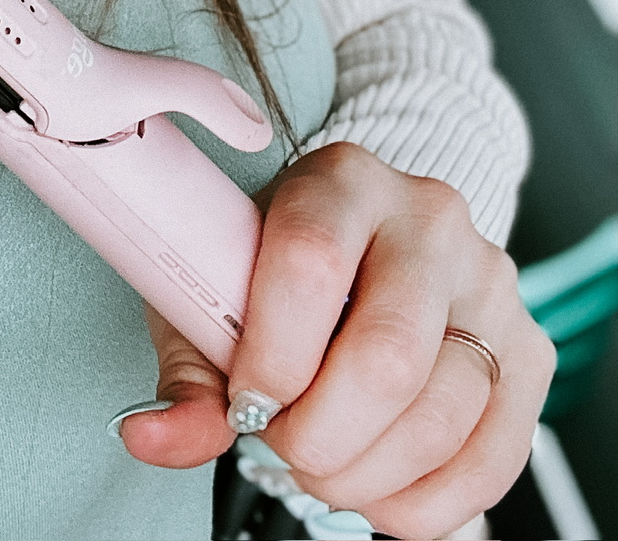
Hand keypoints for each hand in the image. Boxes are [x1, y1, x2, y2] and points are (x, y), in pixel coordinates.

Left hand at [118, 143, 555, 539]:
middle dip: (319, 433)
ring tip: (321, 465)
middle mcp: (428, 219)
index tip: (245, 401)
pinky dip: (423, 503)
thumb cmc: (280, 262)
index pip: (310, 261)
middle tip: (281, 443)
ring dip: (365, 473)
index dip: (272, 356)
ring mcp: (488, 284)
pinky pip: (490, 457)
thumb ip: (188, 369)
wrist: (367, 236)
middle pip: (386, 353)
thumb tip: (155, 434)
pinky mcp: (527, 350)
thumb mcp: (215, 285)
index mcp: (341, 179)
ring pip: (441, 413)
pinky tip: (375, 489)